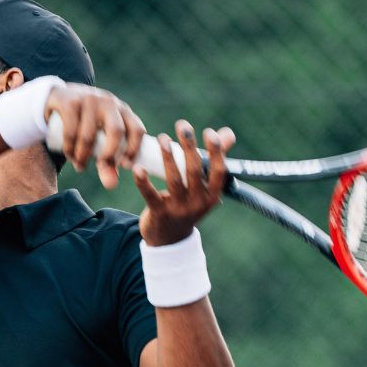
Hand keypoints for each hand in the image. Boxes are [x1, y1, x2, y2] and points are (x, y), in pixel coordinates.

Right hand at [42, 83, 145, 189]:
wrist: (61, 97)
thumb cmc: (87, 123)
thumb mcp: (100, 139)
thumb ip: (107, 163)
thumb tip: (111, 185)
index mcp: (123, 111)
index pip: (137, 129)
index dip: (134, 149)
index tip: (125, 166)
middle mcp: (109, 102)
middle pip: (116, 131)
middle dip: (109, 154)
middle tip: (101, 167)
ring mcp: (89, 100)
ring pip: (89, 135)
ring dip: (83, 156)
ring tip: (79, 166)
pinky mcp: (70, 102)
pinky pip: (71, 131)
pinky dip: (69, 148)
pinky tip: (70, 155)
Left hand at [135, 121, 235, 246]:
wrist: (169, 240)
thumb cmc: (188, 205)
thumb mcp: (204, 188)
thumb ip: (214, 159)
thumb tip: (228, 133)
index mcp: (212, 196)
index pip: (219, 172)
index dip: (216, 151)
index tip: (209, 132)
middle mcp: (197, 203)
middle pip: (195, 171)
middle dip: (189, 146)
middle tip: (183, 126)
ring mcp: (178, 209)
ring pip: (174, 180)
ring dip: (168, 157)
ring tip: (163, 138)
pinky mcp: (159, 213)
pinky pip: (150, 195)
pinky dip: (143, 182)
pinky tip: (139, 168)